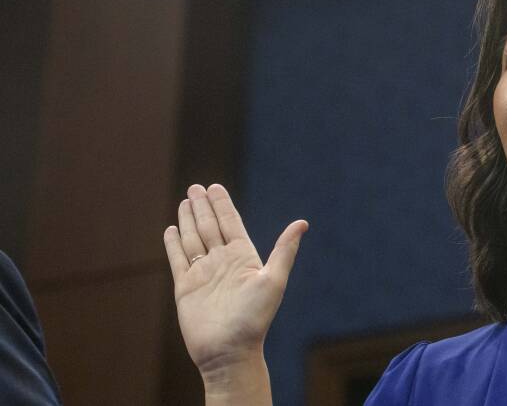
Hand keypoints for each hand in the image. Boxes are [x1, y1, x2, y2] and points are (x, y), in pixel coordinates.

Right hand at [162, 184, 307, 375]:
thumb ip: (285, 250)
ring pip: (194, 239)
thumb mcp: (273, 280)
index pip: (230, 223)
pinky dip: (174, 244)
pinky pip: (178, 260)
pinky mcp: (186, 287)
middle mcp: (222, 262)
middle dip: (202, 207)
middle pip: (210, 227)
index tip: (215, 187)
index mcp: (243, 258)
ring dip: (188, 220)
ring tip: (185, 201)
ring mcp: (203, 274)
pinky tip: (171, 229)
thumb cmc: (255, 319)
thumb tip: (303, 222)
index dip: (222, 205)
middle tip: (195, 187)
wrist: (230, 351)